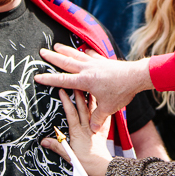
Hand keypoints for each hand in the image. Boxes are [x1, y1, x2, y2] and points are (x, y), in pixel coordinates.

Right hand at [35, 44, 153, 130]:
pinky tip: (84, 51)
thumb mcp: (108, 108)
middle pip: (66, 62)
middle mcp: (88, 70)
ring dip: (66, 51)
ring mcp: (96, 63)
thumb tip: (91, 129)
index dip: (49, 79)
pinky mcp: (104, 61)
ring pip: (77, 55)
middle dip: (53, 58)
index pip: (62, 80)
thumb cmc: (121, 91)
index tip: (37, 76)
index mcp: (85, 81)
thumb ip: (98, 118)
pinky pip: (92, 55)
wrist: (136, 76)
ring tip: (56, 46)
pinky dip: (85, 53)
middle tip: (41, 52)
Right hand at [41, 89, 111, 175]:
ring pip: (92, 108)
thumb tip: (43, 141)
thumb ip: (57, 146)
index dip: (65, 101)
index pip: (71, 112)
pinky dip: (103, 105)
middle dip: (77, 92)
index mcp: (78, 131)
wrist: (103, 166)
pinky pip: (104, 114)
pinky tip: (103, 97)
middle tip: (74, 80)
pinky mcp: (103, 128)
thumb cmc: (87, 162)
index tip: (60, 90)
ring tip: (87, 84)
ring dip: (89, 95)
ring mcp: (96, 126)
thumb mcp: (69, 156)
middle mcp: (87, 126)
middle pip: (82, 106)